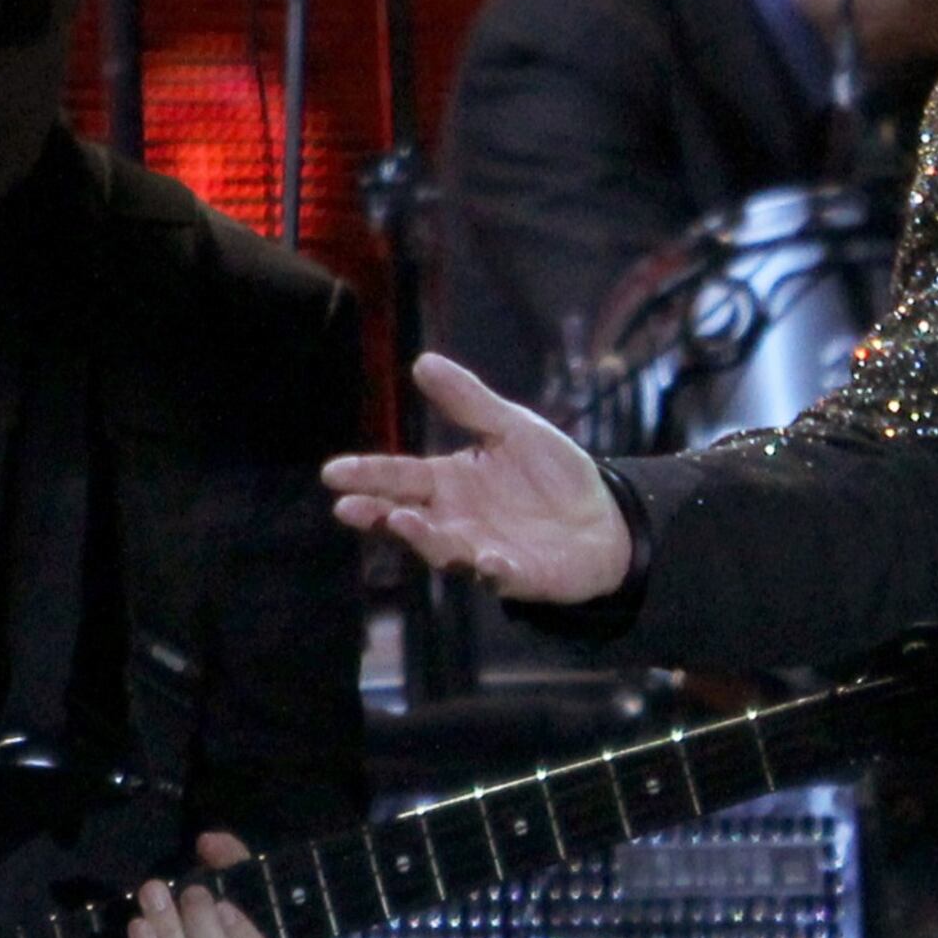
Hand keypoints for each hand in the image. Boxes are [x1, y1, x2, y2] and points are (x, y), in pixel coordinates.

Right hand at [323, 352, 629, 603]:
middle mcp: (456, 521)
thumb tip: (422, 361)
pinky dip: (492, 569)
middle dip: (377, 514)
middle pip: (408, 518)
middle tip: (348, 507)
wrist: (604, 518)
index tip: (333, 471)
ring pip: (444, 549)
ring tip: (402, 520)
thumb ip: (470, 403)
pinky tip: (489, 559)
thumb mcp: (512, 428)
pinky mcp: (518, 575)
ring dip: (424, 538)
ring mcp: (483, 551)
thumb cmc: (551, 475)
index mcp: (449, 483)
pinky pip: (500, 576)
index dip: (367, 474)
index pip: (400, 476)